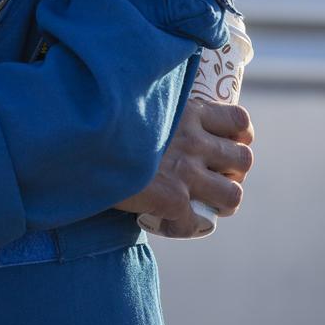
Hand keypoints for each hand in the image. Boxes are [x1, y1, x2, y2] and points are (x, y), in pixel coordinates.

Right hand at [113, 98, 254, 236]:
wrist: (79, 139)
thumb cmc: (105, 117)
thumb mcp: (138, 98)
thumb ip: (158, 107)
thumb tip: (161, 113)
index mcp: (188, 111)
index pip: (240, 121)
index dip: (238, 136)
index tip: (224, 143)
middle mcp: (194, 139)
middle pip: (244, 159)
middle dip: (233, 171)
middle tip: (212, 177)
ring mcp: (186, 170)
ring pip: (233, 195)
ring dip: (220, 200)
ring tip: (202, 201)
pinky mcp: (173, 199)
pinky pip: (197, 223)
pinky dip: (185, 226)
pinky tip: (170, 221)